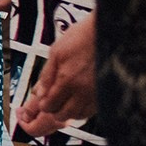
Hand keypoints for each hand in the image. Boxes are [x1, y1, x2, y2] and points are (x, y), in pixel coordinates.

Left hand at [21, 16, 97, 134]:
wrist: (112, 30)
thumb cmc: (85, 36)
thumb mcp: (57, 52)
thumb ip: (47, 75)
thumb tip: (38, 93)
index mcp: (67, 81)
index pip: (48, 107)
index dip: (38, 108)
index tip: (32, 108)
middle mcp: (84, 92)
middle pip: (62, 116)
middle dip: (50, 113)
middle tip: (43, 108)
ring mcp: (98, 95)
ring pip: (78, 116)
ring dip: (65, 114)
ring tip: (58, 106)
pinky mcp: (108, 94)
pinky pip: (92, 111)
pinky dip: (81, 111)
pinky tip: (77, 103)